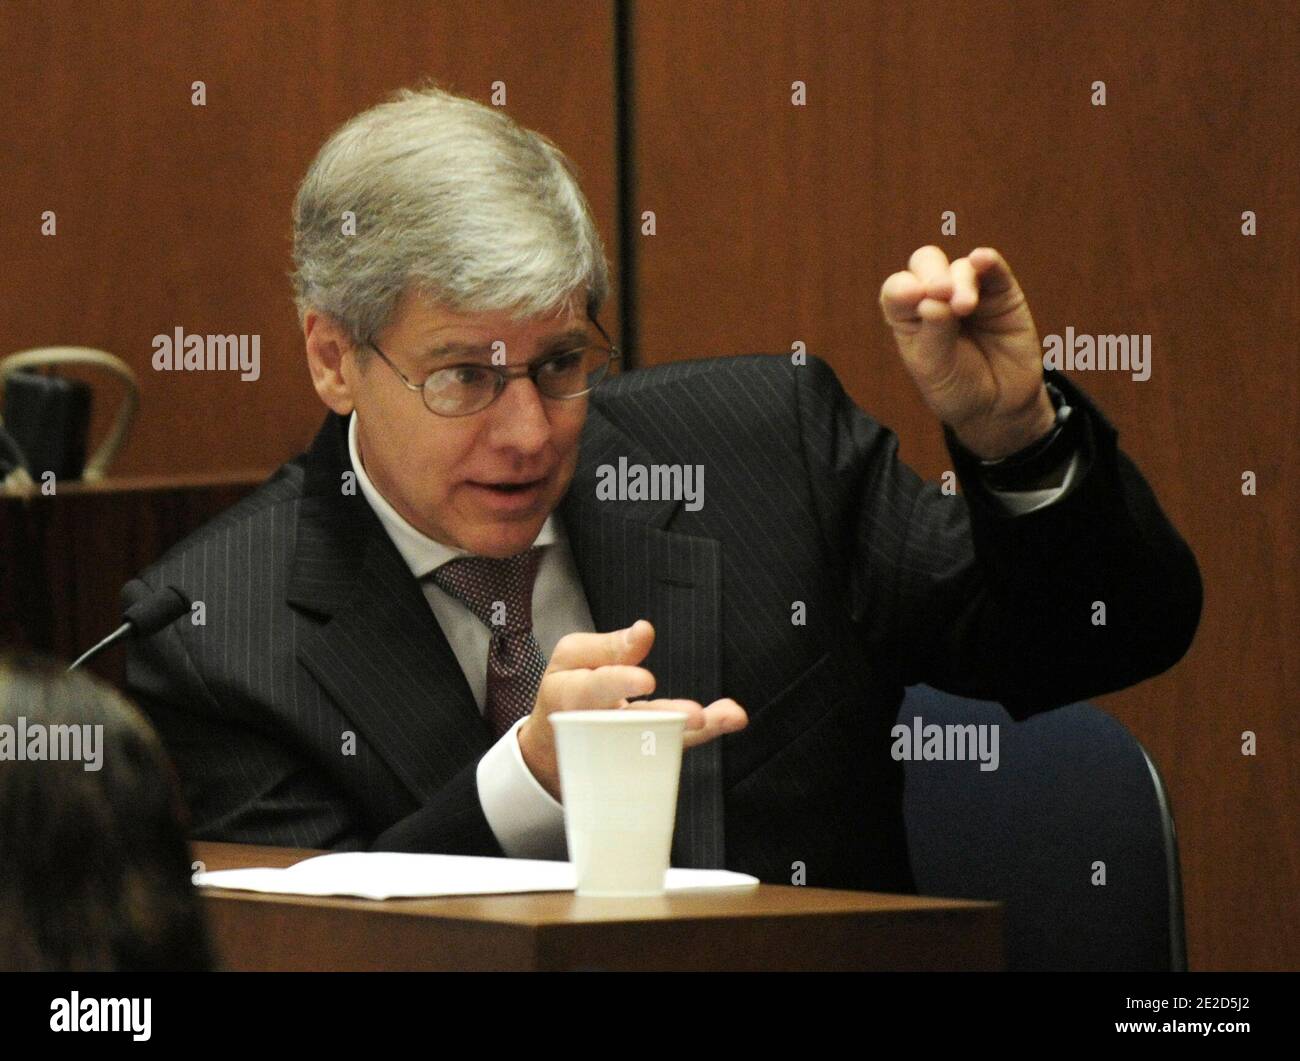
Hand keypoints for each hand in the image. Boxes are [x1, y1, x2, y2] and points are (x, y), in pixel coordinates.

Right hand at [517, 619, 747, 800]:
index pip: (598, 688)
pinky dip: (707, 732)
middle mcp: (601, 727)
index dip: (621, 683)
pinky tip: (731, 717)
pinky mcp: (645, 755)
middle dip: (665, 719)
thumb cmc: (566, 688)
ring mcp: (624, 748)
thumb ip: (608, 646)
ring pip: (662, 743)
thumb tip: (644, 630)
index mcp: (575, 694)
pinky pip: (677, 747)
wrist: (556, 746)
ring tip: (729, 716)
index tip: (647, 681)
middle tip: (696, 716)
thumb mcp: (572, 657)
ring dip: (698, 731)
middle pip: (634, 725)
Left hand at [879, 246, 1055, 459]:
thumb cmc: (958, 388)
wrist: (998, 406)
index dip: (902, 288)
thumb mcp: (936, 370)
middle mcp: (936, 297)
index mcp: (908, 316)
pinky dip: (987, 260)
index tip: (913, 298)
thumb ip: (934, 334)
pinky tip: (982, 259)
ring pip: (960, 267)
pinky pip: (994, 268)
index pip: (897, 289)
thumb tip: (933, 299)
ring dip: (960, 282)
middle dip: (931, 275)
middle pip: (926, 265)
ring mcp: (969, 291)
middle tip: (939, 293)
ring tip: (964, 307)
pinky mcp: (1002, 293)